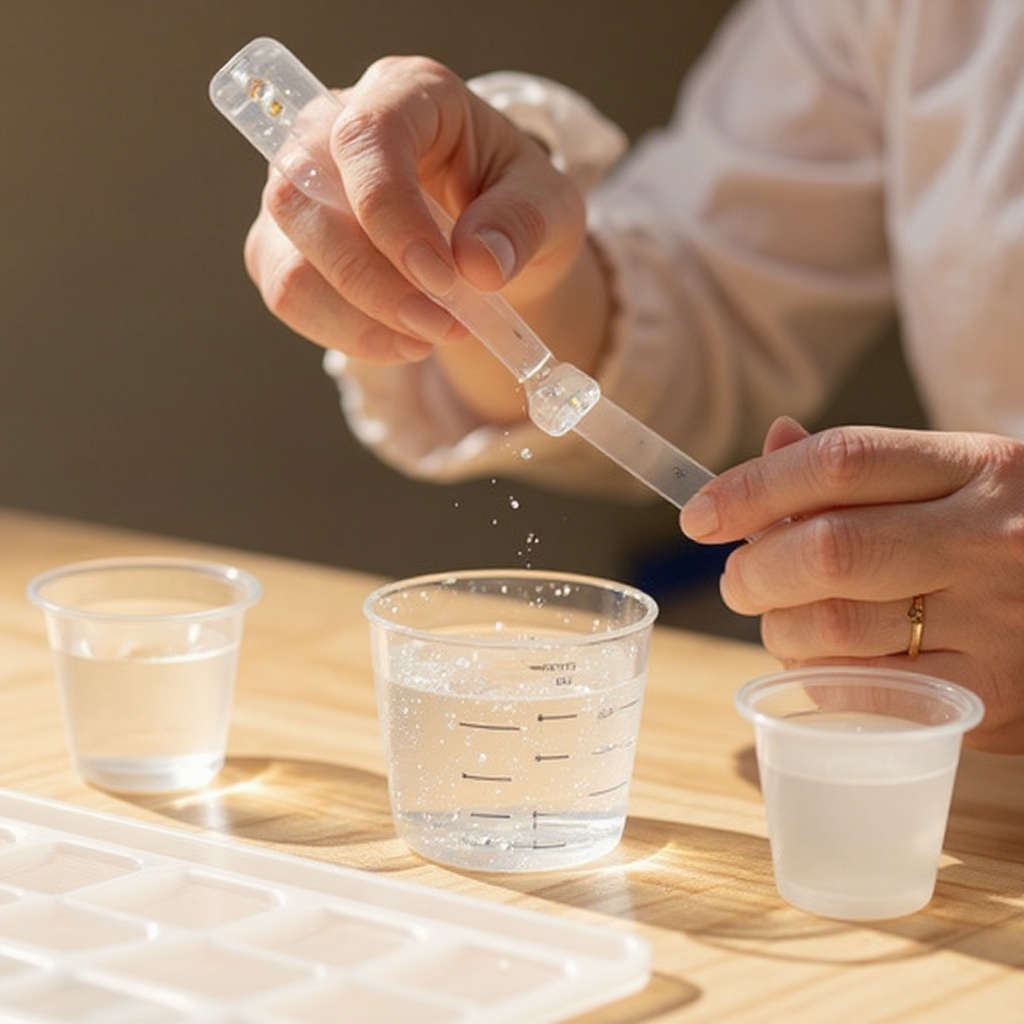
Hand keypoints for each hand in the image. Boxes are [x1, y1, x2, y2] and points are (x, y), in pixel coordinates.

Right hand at [243, 56, 606, 421]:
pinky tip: (402, 343)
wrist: (490, 240)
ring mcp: (300, 189)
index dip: (392, 213)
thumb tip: (479, 264)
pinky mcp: (285, 245)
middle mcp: (333, 129)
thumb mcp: (548, 206)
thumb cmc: (514, 203)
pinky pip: (289, 296)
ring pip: (290, 261)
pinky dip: (347, 334)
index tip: (443, 278)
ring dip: (362, 318)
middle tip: (445, 325)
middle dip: (375, 282)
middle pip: (304, 200)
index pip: (364, 137)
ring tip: (432, 336)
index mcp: (407, 94)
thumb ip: (522, 225)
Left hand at [680, 416, 1023, 752]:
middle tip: (739, 579)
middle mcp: (989, 538)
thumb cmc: (1012, 536)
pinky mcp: (990, 694)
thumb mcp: (960, 479)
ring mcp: (995, 620)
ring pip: (835, 627)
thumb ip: (867, 466)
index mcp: (978, 466)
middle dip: (755, 570)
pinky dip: (819, 678)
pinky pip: (865, 690)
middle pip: (827, 549)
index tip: (700, 515)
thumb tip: (774, 440)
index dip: (751, 488)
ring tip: (781, 619)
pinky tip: (822, 662)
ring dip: (778, 628)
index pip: (839, 463)